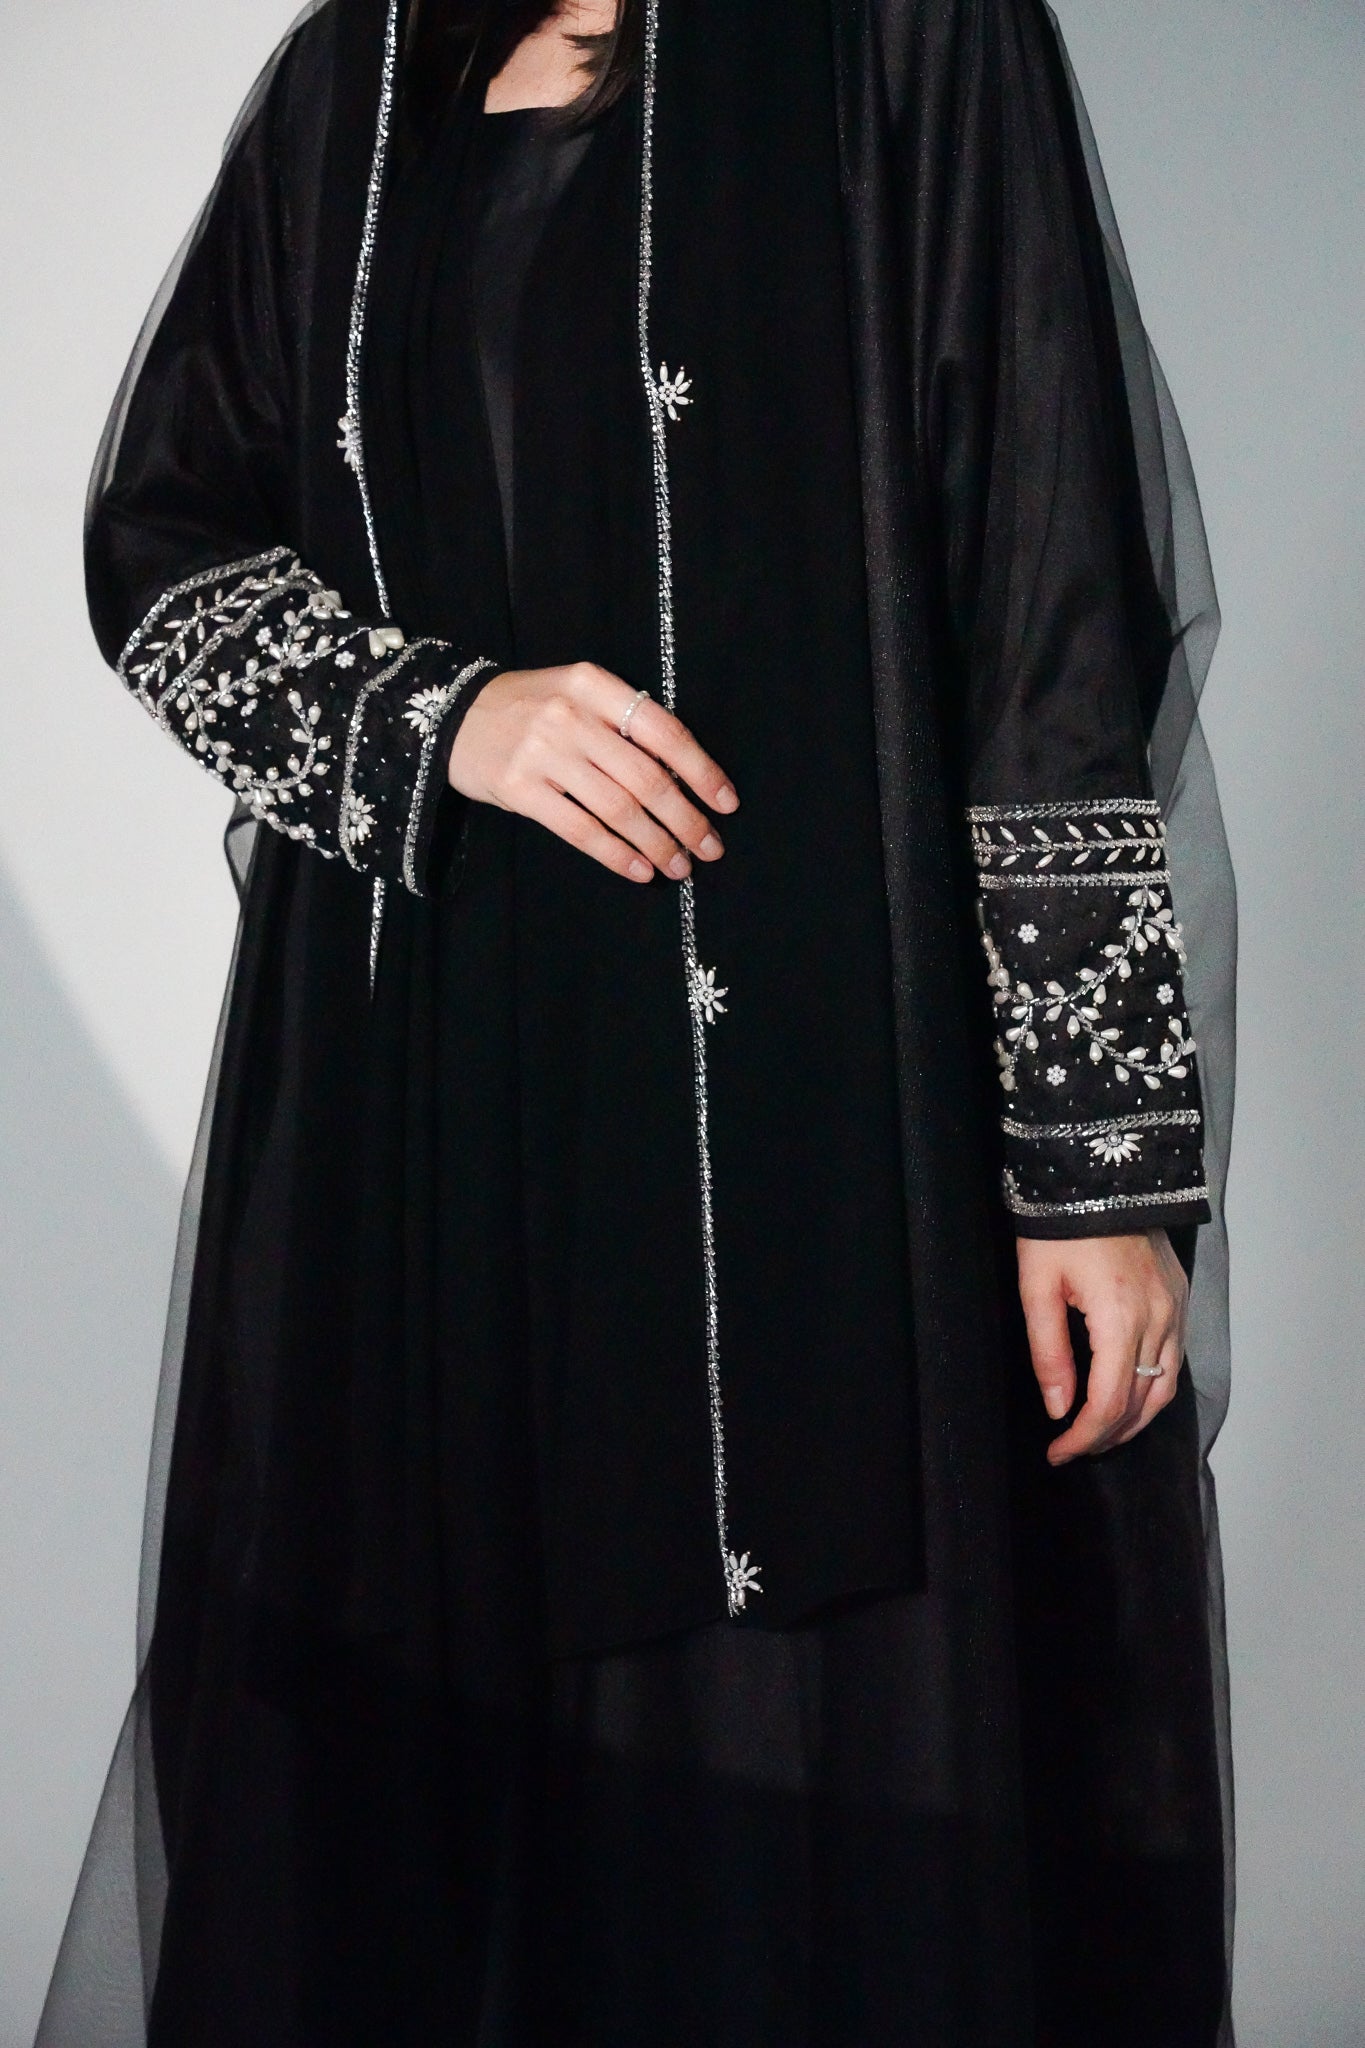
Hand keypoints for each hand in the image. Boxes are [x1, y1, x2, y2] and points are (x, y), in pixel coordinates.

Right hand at [447, 661, 737, 881]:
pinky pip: (581, 829)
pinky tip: (639, 870)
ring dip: (656, 843)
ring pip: (618, 809)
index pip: (664, 731)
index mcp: (594, 685)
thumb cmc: (530, 709)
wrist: (453, 717)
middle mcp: (571, 716)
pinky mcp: (520, 789)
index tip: (726, 803)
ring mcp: (543, 753)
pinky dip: (616, 855)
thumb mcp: (577, 696)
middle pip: (646, 778)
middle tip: (710, 848)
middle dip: (686, 819)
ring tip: (679, 865)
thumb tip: (681, 780)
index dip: (701, 771)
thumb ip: (623, 725)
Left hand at [1016, 1231, 1187, 1464]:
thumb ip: (1048, 1353)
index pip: (1108, 1403)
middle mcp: (1158, 1317)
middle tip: (1073, 1449)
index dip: (1083, 1437)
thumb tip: (1059, 1408)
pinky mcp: (1178, 1295)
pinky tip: (1128, 1394)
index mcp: (1120, 1318)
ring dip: (1135, 1419)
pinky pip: (1174, 1358)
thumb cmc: (1058, 1227)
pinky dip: (1153, 1387)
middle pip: (1141, 1402)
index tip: (1057, 1453)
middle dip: (1107, 1435)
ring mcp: (1175, 1306)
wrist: (1098, 1175)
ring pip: (1166, 1386)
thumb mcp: (1037, 1288)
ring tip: (1101, 1433)